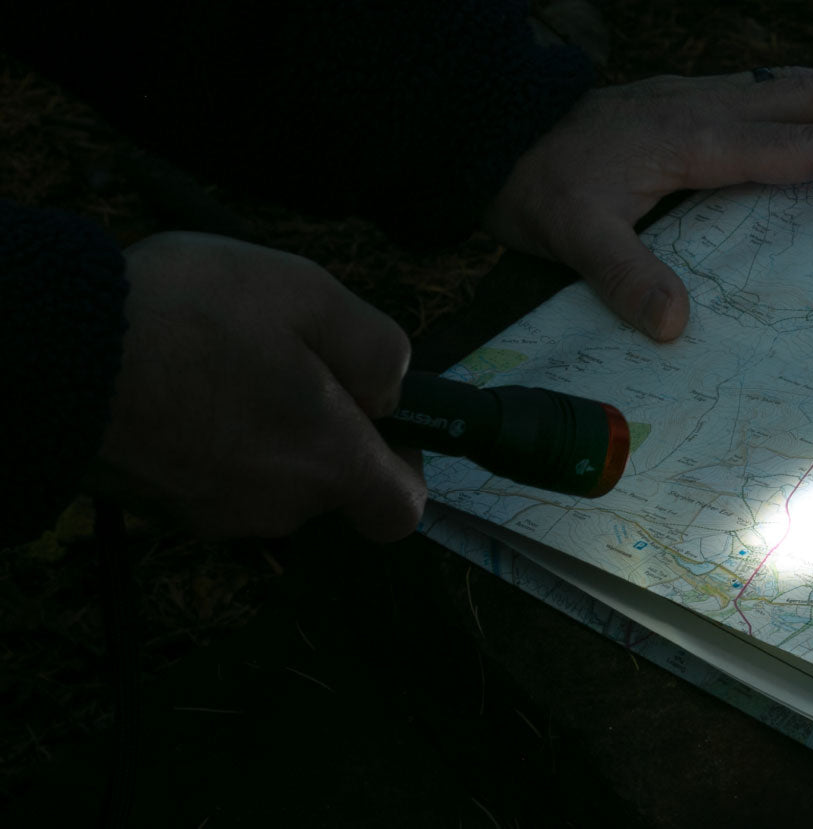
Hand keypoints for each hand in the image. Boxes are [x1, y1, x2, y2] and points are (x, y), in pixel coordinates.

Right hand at [84, 232, 425, 540]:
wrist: (51, 351)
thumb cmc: (189, 315)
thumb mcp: (308, 295)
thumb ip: (376, 349)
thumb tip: (390, 391)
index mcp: (328, 463)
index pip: (401, 508)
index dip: (402, 463)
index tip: (375, 414)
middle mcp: (278, 506)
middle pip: (329, 483)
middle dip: (321, 428)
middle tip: (280, 357)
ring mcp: (212, 514)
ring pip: (268, 477)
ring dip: (261, 430)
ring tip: (218, 360)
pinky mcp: (160, 508)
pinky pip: (212, 476)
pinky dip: (208, 440)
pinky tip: (176, 382)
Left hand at [485, 67, 812, 340]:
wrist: (499, 133)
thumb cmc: (539, 188)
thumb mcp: (569, 234)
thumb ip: (622, 274)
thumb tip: (676, 326)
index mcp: (697, 140)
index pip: (802, 148)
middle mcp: (711, 106)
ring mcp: (703, 96)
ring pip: (800, 82)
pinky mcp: (692, 99)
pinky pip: (775, 88)